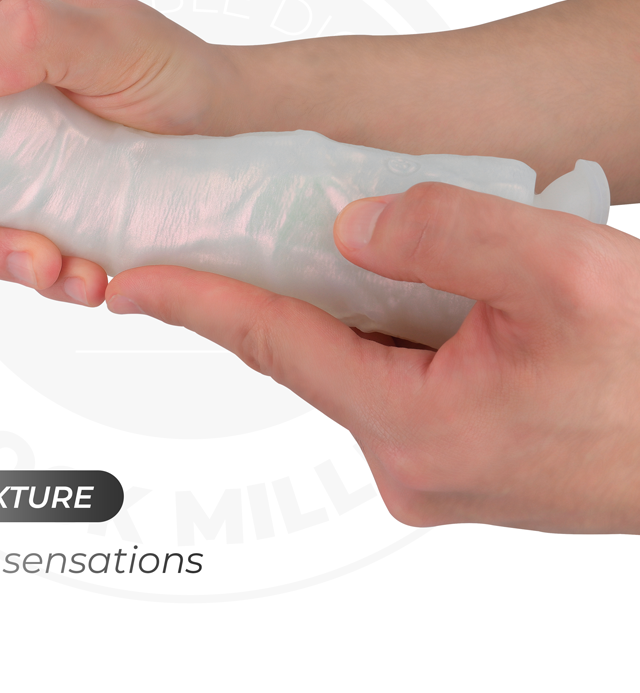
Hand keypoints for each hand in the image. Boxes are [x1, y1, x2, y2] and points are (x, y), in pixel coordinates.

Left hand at [105, 182, 639, 532]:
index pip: (272, 344)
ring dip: (342, 308)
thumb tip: (352, 225)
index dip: (195, 303)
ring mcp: (435, 467)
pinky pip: (396, 382)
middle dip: (272, 290)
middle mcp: (409, 460)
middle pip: (310, 354)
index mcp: (415, 425)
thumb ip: (443, 231)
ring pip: (356, 366)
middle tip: (237, 228)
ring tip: (344, 245)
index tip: (132, 282)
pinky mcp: (460, 459)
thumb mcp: (561, 268)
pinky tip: (407, 295)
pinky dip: (384, 334)